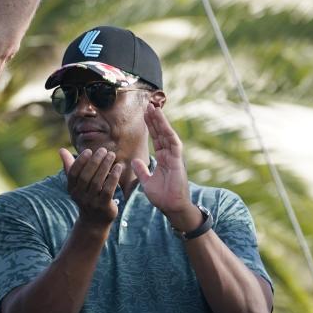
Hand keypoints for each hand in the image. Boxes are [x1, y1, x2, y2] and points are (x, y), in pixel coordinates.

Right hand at [59, 146, 122, 226]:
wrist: (94, 221)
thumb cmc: (86, 196)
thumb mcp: (77, 183)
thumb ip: (70, 166)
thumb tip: (61, 150)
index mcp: (71, 189)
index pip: (73, 173)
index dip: (80, 161)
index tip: (89, 151)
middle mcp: (79, 196)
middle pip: (86, 176)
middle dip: (95, 161)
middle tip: (104, 150)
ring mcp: (91, 202)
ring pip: (98, 182)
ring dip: (105, 166)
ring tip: (111, 155)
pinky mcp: (103, 206)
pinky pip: (108, 189)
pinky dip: (114, 177)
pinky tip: (119, 167)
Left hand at [132, 103, 198, 230]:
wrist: (172, 208)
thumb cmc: (162, 196)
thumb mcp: (147, 181)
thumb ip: (141, 170)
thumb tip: (134, 160)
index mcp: (163, 158)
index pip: (156, 138)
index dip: (151, 126)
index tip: (145, 114)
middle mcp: (169, 155)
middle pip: (161, 133)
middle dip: (155, 119)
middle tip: (148, 105)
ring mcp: (174, 157)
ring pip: (167, 134)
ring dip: (161, 122)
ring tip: (154, 108)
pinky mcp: (178, 161)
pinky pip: (173, 143)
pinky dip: (168, 132)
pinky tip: (162, 123)